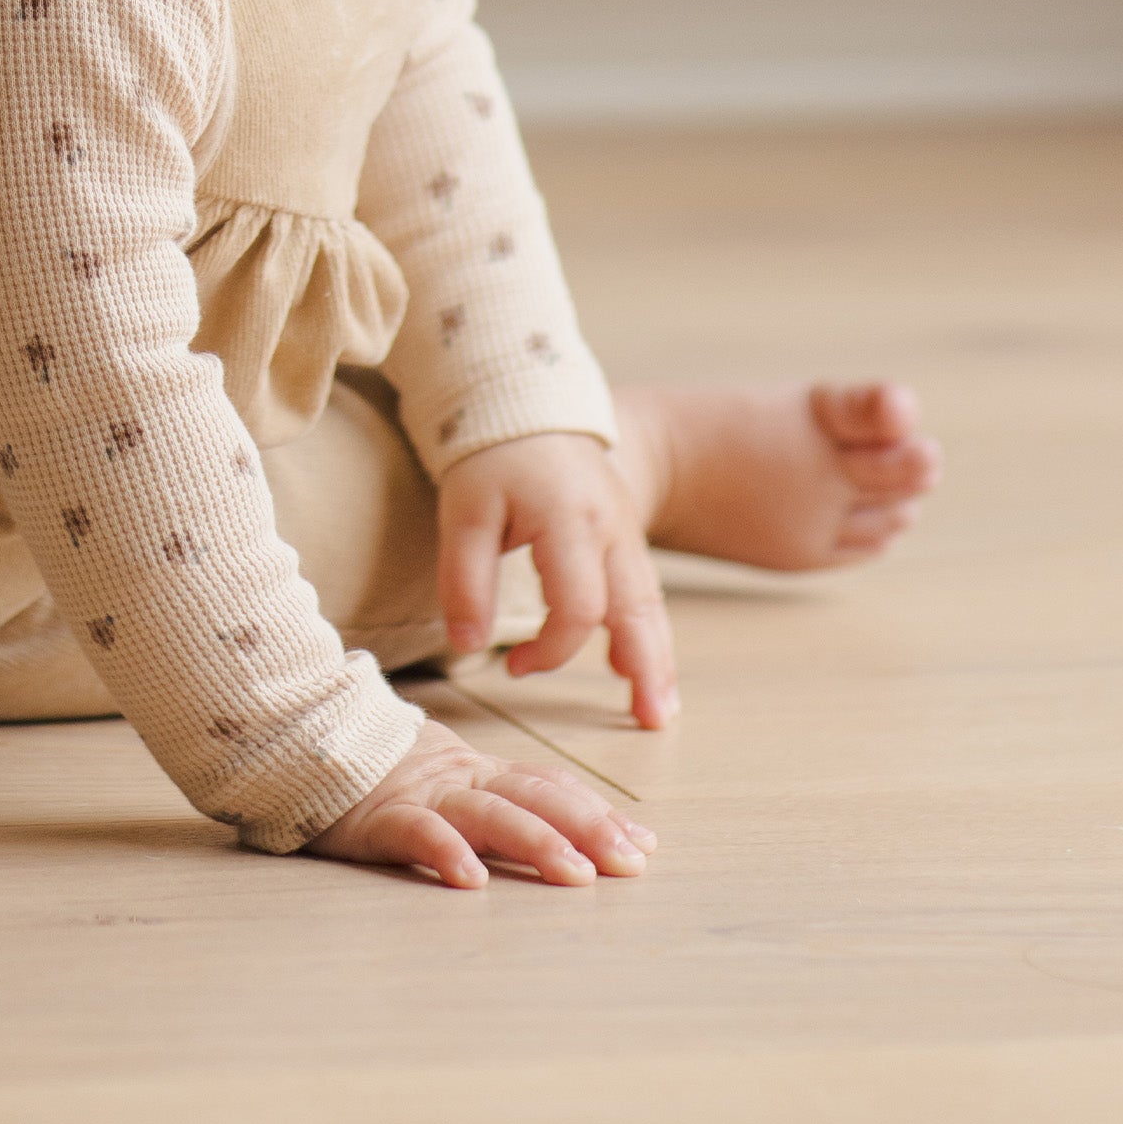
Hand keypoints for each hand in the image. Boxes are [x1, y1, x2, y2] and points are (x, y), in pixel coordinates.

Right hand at [308, 719, 655, 888]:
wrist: (302, 738)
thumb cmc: (382, 775)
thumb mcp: (448, 785)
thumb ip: (500, 804)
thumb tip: (570, 841)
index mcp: (479, 772)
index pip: (549, 787)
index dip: (597, 812)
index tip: (643, 846)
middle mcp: (461, 778)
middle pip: (534, 796)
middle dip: (587, 828)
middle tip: (628, 864)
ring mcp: (422, 794)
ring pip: (487, 813)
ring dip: (535, 841)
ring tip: (572, 873)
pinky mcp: (379, 815)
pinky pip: (417, 834)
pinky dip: (447, 853)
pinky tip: (472, 880)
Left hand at [438, 431, 678, 727]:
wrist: (528, 401)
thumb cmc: (489, 457)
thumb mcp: (462, 511)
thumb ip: (463, 579)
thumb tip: (466, 646)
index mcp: (569, 520)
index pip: (577, 606)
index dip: (548, 650)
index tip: (510, 666)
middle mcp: (610, 527)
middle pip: (637, 608)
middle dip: (646, 668)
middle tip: (651, 722)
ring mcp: (624, 529)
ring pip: (651, 602)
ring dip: (657, 657)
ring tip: (659, 710)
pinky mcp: (625, 533)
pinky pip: (645, 589)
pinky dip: (648, 630)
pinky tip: (640, 667)